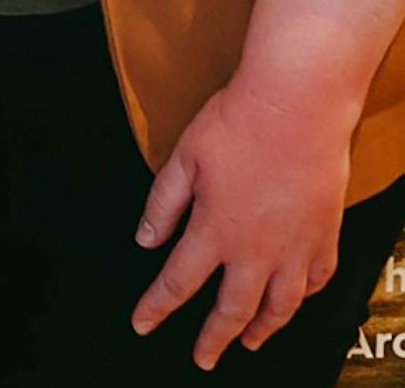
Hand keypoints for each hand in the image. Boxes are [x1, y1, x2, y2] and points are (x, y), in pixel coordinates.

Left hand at [131, 75, 353, 367]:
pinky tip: (295, 300)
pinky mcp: (324, 235)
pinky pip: (316, 280)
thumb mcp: (182, 158)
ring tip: (248, 343)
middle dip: (213, 338)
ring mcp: (296, 248)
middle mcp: (257, 251)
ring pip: (280, 306)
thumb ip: (162, 204)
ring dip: (262, 329)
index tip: (142, 325)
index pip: (178, 282)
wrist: (295, 108)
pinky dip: (303, 297)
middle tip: (203, 360)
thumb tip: (145, 240)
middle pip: (232, 309)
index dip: (157, 307)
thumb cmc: (235, 125)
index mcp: (215, 232)